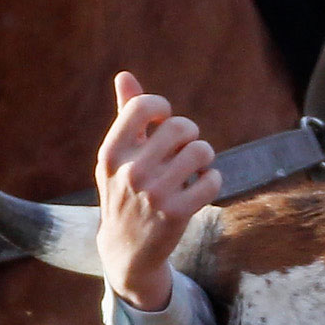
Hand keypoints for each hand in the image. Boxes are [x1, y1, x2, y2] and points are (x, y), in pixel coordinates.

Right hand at [97, 72, 219, 311]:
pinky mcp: (176, 214)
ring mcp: (153, 194)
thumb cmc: (124, 191)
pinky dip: (212, 180)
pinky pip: (212, 181)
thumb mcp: (118, 157)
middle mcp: (130, 172)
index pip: (144, 107)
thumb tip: (125, 75)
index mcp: (112, 153)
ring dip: (205, 155)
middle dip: (190, 133)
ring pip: (201, 151)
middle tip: (186, 145)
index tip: (163, 122)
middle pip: (179, 127)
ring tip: (197, 165)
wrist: (126, 249)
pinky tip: (201, 186)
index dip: (162, 108)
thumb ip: (125, 115)